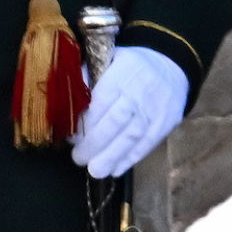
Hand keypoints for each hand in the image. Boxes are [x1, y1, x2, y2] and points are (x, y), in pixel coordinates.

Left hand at [73, 47, 187, 178]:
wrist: (169, 67)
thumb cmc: (127, 67)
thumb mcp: (106, 60)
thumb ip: (86, 78)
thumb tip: (62, 100)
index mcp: (121, 73)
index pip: (101, 100)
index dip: (85, 122)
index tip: (70, 137)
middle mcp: (140, 91)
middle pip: (117, 121)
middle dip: (96, 143)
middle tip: (78, 158)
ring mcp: (156, 109)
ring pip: (133, 136)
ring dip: (112, 156)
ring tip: (95, 171)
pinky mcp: (167, 123)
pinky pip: (148, 144)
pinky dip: (131, 158)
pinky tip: (115, 169)